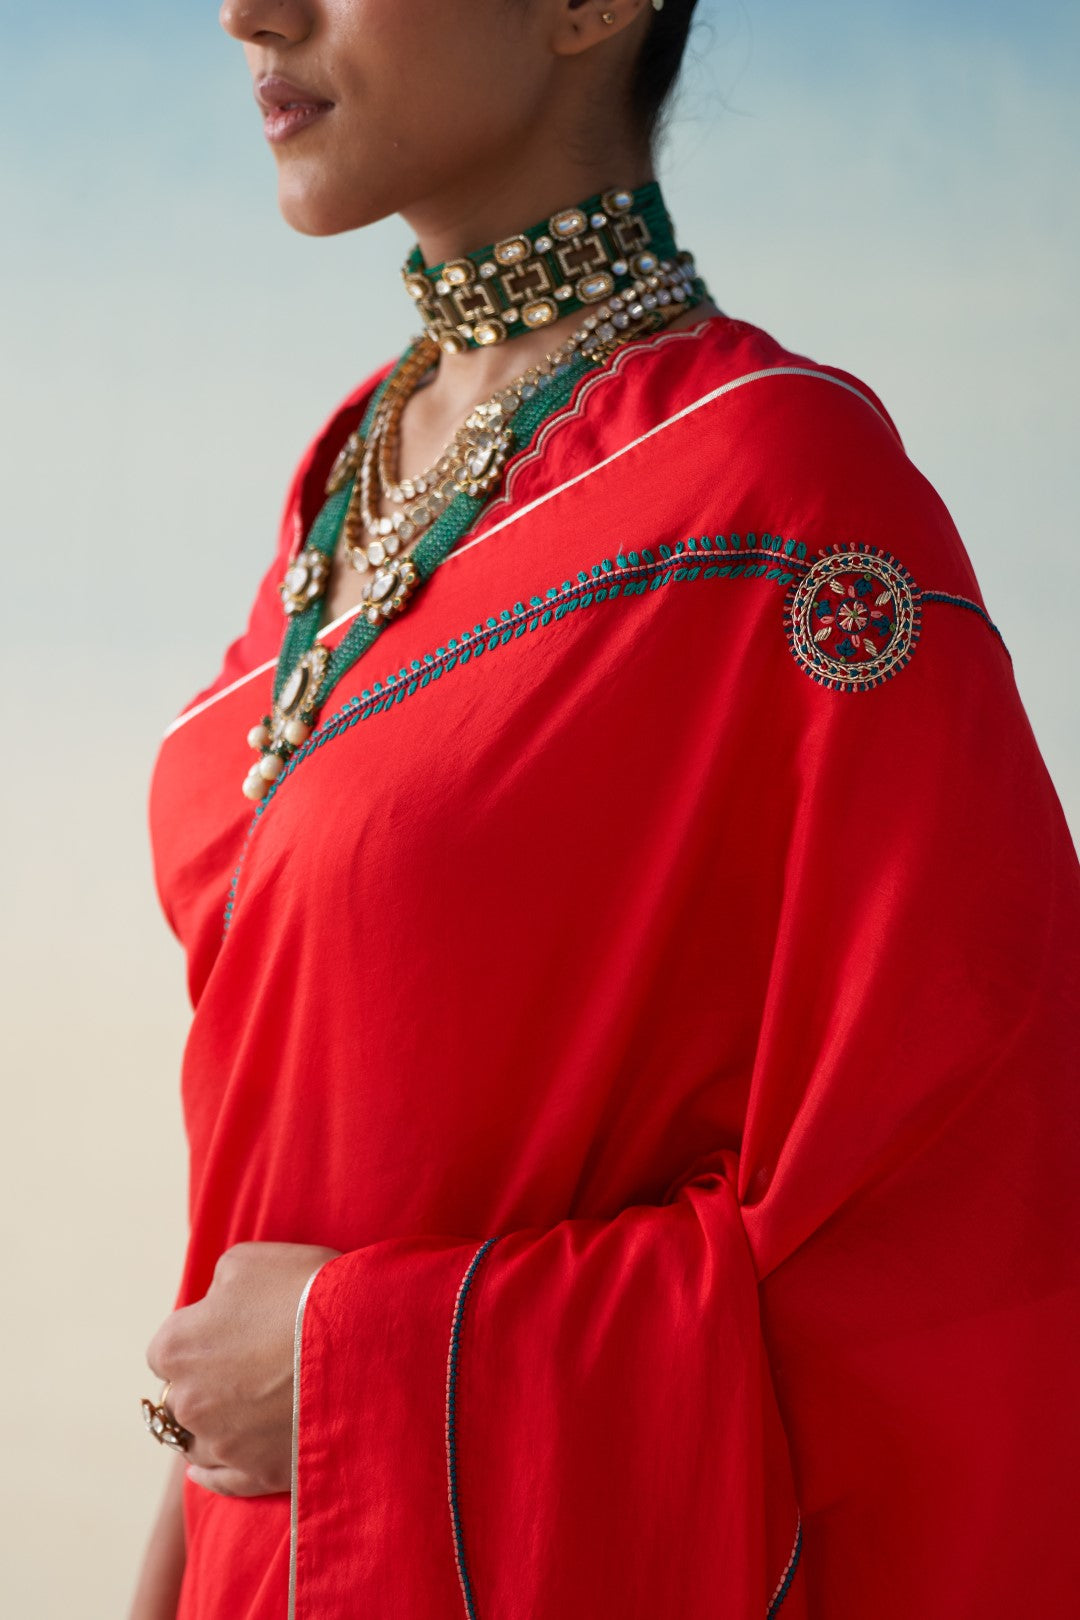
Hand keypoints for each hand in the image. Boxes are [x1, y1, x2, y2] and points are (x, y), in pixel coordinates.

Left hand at [146, 1241, 340, 1497]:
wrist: (364, 1341)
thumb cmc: (304, 1291)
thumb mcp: (247, 1262)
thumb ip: (215, 1288)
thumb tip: (213, 1309)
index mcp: (177, 1347)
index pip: (167, 1348)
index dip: (199, 1337)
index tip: (231, 1331)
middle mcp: (187, 1402)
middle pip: (179, 1396)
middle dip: (204, 1382)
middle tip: (248, 1366)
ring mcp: (221, 1444)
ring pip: (194, 1441)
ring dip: (210, 1426)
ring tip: (241, 1411)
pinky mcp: (256, 1474)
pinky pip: (220, 1481)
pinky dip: (212, 1473)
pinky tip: (203, 1469)